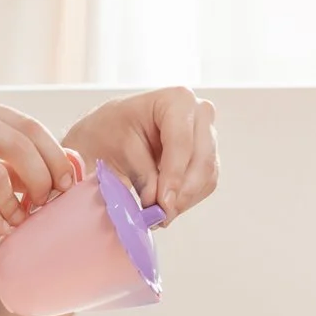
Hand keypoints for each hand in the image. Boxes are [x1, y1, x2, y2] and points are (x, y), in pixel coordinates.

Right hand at [0, 95, 83, 234]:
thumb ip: (7, 163)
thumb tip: (60, 171)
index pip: (30, 125)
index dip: (55, 155)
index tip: (68, 182)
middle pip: (23, 143)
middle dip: (44, 177)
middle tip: (50, 203)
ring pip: (1, 171)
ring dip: (17, 202)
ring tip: (20, 219)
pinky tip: (1, 227)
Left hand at [61, 86, 218, 217]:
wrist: (107, 134)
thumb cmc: (108, 133)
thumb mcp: (116, 149)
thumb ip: (139, 174)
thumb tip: (156, 202)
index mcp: (175, 100)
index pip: (182, 140)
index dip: (174, 174)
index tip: (162, 202)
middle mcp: (198, 113)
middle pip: (202, 159)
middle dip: (181, 193)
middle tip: (160, 215)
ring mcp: (206, 135)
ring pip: (207, 175)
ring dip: (184, 200)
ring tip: (158, 215)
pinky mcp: (206, 156)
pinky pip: (205, 184)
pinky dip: (187, 200)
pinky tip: (165, 207)